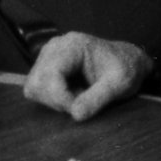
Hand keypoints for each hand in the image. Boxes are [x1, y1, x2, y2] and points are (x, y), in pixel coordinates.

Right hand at [24, 33, 152, 119]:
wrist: (128, 62)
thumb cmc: (126, 69)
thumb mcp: (119, 84)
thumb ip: (97, 99)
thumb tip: (75, 115)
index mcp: (73, 45)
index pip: (50, 75)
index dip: (61, 98)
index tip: (79, 109)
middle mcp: (55, 46)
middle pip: (37, 83)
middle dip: (56, 101)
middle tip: (80, 105)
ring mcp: (48, 56)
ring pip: (33, 88)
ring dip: (54, 101)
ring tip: (78, 98)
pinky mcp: (46, 67)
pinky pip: (36, 89)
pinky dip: (51, 99)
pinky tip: (71, 96)